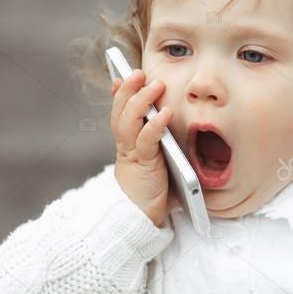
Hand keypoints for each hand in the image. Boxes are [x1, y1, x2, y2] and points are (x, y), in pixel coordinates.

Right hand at [110, 69, 176, 226]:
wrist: (141, 220)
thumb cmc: (153, 193)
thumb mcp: (157, 162)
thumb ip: (160, 144)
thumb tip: (172, 120)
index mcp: (128, 145)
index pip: (120, 113)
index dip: (120, 94)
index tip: (122, 76)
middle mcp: (126, 147)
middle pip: (121, 112)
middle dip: (129, 90)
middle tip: (138, 72)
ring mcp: (132, 155)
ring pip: (129, 121)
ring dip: (141, 100)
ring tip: (154, 85)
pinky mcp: (143, 166)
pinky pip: (147, 141)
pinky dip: (155, 125)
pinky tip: (165, 113)